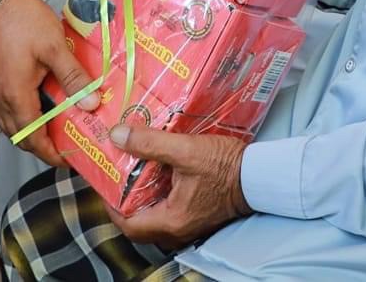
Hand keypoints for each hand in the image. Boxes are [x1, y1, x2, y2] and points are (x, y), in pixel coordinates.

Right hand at [0, 0, 95, 167]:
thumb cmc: (23, 21)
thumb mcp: (54, 47)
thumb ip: (74, 77)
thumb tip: (91, 105)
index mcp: (16, 96)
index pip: (33, 139)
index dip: (50, 154)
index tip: (68, 160)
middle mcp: (0, 99)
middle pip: (19, 137)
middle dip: (41, 147)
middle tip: (65, 146)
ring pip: (9, 125)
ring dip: (30, 132)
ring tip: (54, 128)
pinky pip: (4, 110)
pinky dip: (21, 117)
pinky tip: (37, 105)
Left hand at [109, 123, 250, 247]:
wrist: (260, 175)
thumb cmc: (226, 166)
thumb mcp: (185, 150)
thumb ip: (150, 143)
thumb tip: (117, 136)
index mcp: (171, 221)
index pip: (128, 223)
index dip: (110, 205)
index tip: (105, 183)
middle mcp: (178, 229)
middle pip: (139, 223)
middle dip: (125, 201)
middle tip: (117, 176)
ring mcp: (189, 224)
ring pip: (153, 217)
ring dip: (142, 197)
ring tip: (134, 171)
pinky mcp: (197, 214)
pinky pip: (168, 210)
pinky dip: (158, 195)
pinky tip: (159, 172)